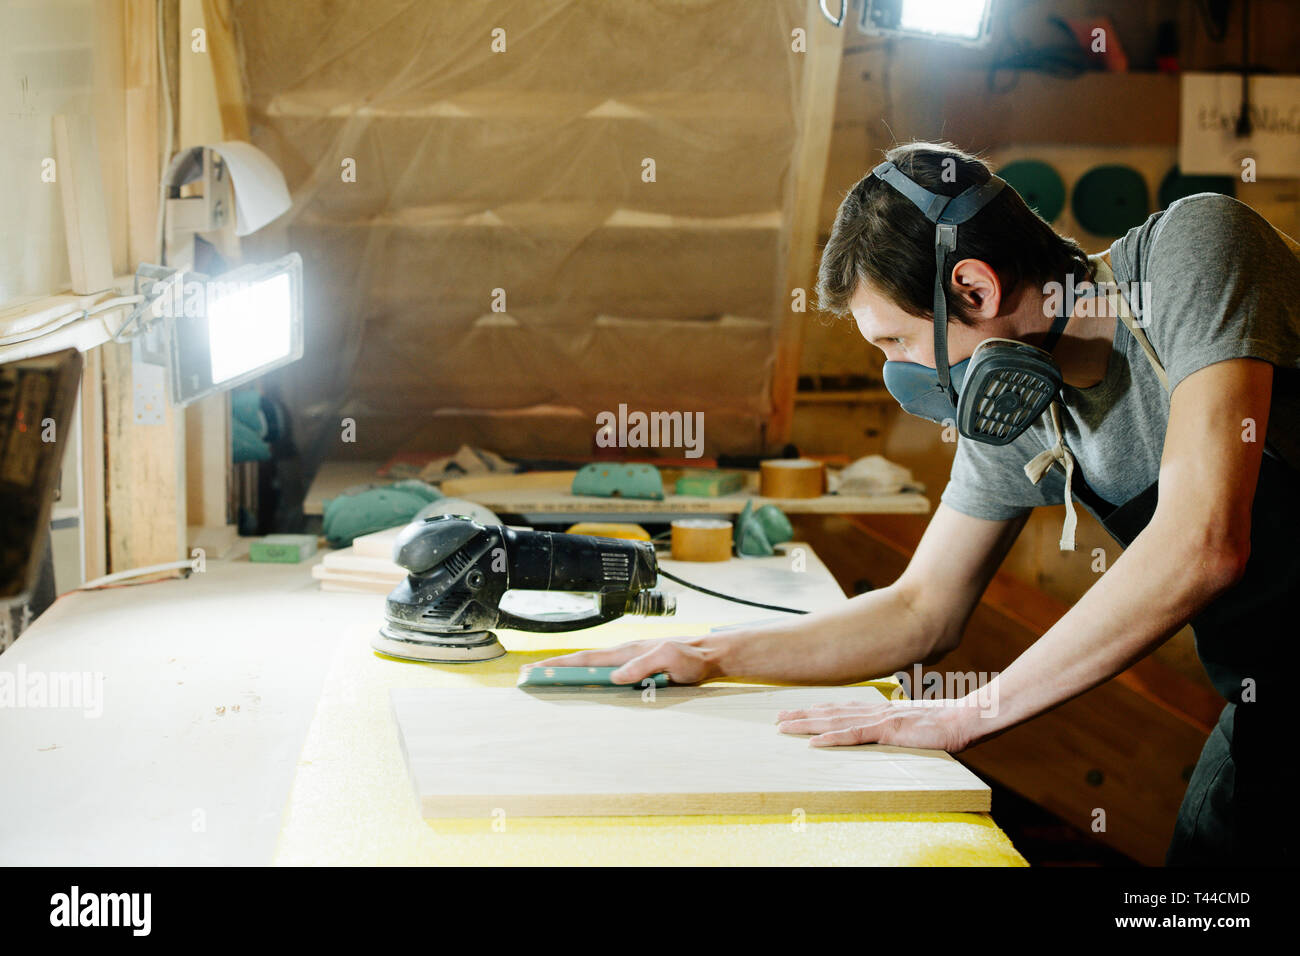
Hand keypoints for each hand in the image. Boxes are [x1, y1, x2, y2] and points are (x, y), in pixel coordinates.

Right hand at [526, 638, 719, 685]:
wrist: (709, 655)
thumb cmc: (691, 658)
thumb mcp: (670, 659)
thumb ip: (644, 665)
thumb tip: (615, 675)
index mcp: (626, 651)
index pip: (586, 659)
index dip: (560, 665)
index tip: (537, 669)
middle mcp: (623, 654)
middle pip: (582, 662)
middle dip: (554, 667)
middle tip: (528, 674)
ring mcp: (628, 661)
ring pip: (591, 667)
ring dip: (568, 672)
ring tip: (547, 678)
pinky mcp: (636, 669)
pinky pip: (605, 674)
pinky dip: (587, 677)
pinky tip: (582, 684)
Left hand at [776, 698, 976, 752]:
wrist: (966, 717)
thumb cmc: (944, 723)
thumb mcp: (913, 723)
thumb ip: (896, 725)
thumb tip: (889, 730)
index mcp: (879, 710)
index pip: (841, 708)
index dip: (816, 709)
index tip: (795, 711)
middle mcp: (874, 711)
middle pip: (830, 713)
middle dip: (802, 715)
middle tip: (777, 719)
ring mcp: (880, 719)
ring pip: (835, 722)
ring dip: (807, 725)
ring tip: (784, 727)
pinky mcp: (889, 731)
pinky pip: (855, 736)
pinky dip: (833, 739)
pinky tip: (815, 743)